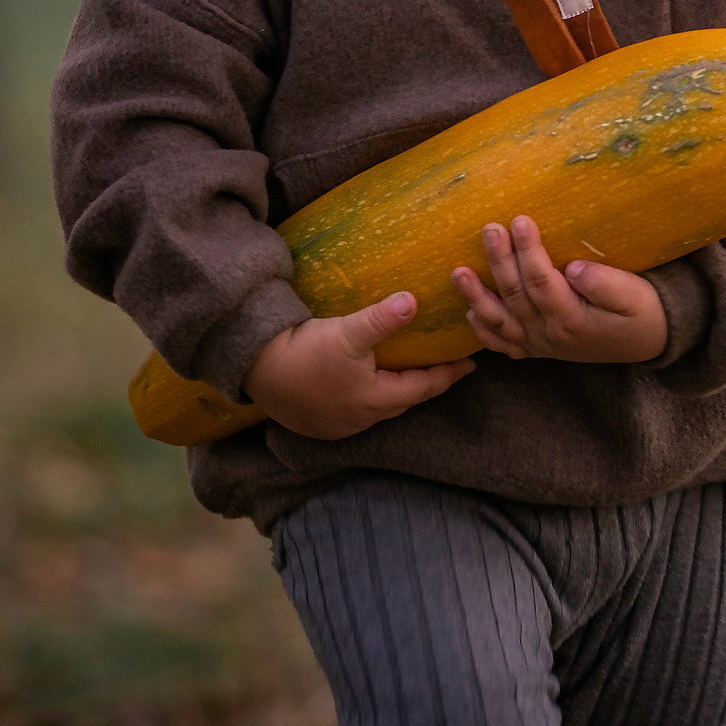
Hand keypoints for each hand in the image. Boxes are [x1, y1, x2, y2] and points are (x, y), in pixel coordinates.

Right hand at [242, 293, 474, 439]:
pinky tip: (370, 382)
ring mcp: (340, 425)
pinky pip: (360, 411)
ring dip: (399, 390)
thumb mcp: (346, 332)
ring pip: (382, 407)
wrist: (255, 370)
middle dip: (427, 383)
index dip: (449, 374)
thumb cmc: (303, 351)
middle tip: (446, 366)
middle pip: (405, 400)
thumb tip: (414, 299)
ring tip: (412, 371)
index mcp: (375, 400)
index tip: (470, 364)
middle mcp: (361, 419)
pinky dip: (374, 396)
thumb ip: (381, 318)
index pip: (424, 387)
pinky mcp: (320, 423)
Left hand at [453, 216, 668, 363]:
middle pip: (516, 296)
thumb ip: (606, 285)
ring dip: (477, 297)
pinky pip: (504, 343)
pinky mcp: (538, 348)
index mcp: (573, 319)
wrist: (647, 342)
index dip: (528, 251)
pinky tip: (469, 312)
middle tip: (489, 229)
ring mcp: (540, 344)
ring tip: (457, 272)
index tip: (521, 220)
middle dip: (499, 261)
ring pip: (500, 321)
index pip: (542, 282)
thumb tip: (574, 268)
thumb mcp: (635, 297)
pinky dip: (484, 330)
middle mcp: (550, 335)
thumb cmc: (641, 313)